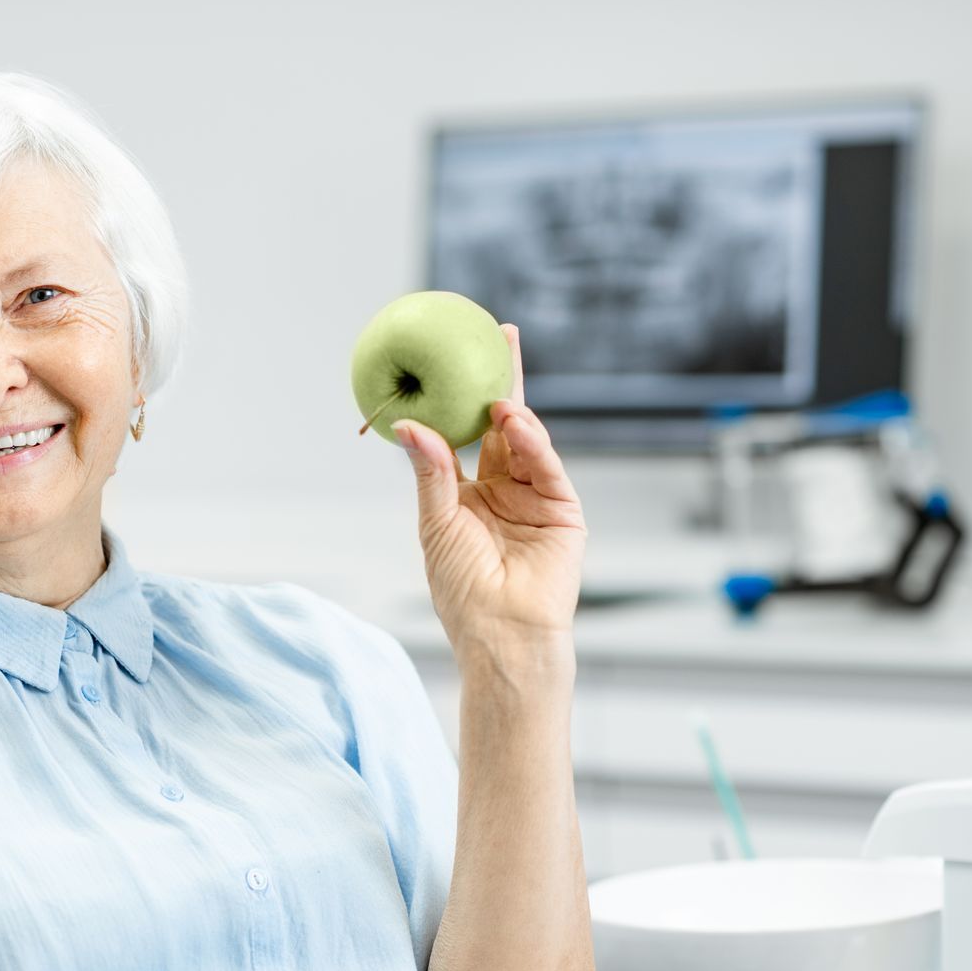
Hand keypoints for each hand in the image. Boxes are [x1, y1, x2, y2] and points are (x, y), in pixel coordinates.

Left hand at [394, 323, 585, 648]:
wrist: (501, 635)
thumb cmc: (462, 590)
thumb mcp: (436, 523)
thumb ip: (430, 472)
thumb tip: (407, 424)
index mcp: (469, 493)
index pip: (466, 433)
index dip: (462, 396)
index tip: (455, 354)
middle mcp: (504, 489)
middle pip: (503, 424)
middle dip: (502, 379)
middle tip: (498, 335)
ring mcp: (536, 497)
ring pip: (527, 441)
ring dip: (514, 413)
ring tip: (497, 394)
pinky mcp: (564, 510)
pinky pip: (547, 467)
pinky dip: (533, 442)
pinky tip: (517, 422)